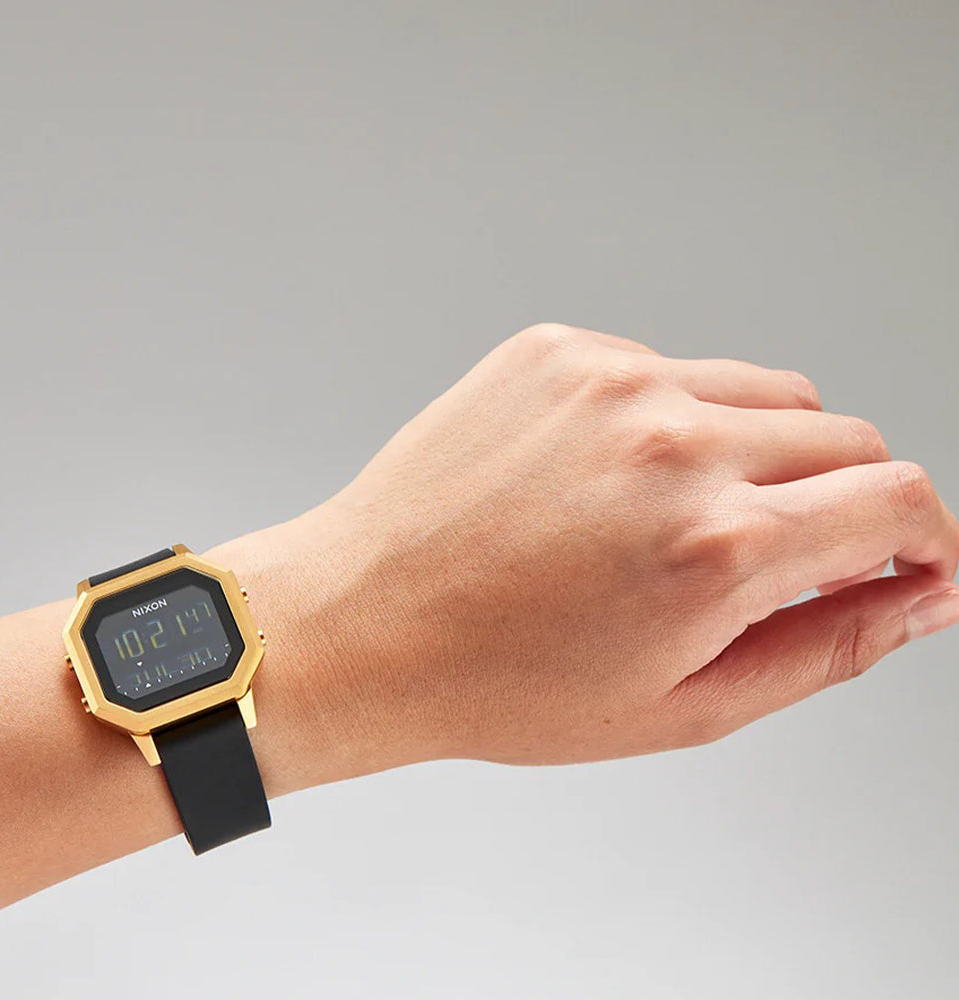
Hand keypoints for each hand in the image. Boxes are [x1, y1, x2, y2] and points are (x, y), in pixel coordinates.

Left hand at [245, 324, 958, 773]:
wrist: (365, 620)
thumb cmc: (499, 680)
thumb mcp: (682, 705)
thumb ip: (826, 646)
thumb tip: (916, 596)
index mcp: (716, 545)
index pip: (895, 501)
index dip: (925, 539)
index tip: (911, 560)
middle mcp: (672, 442)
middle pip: (842, 437)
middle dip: (842, 503)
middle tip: (779, 560)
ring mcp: (611, 382)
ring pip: (764, 394)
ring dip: (760, 456)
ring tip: (683, 523)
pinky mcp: (559, 352)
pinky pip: (669, 371)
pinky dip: (672, 422)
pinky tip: (608, 484)